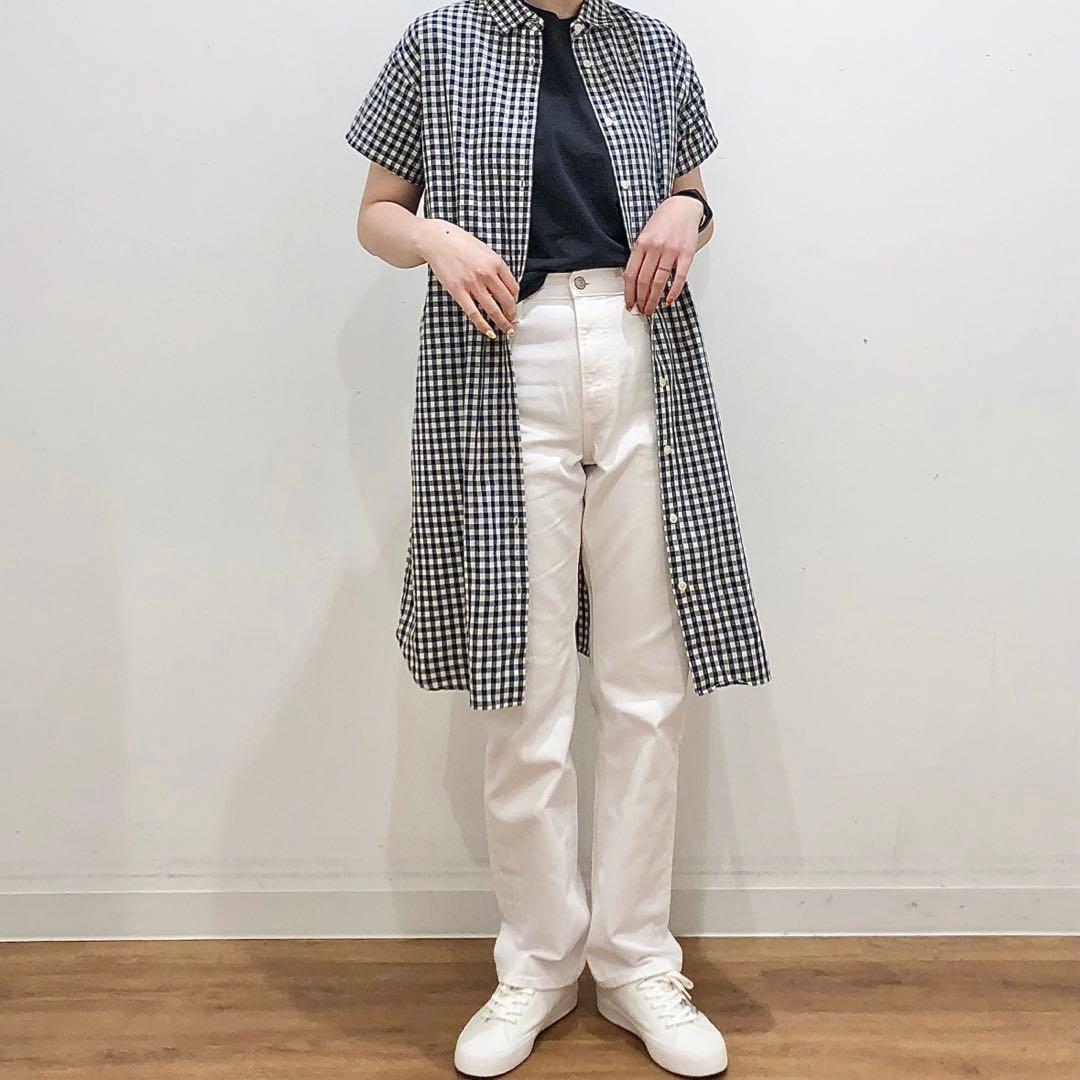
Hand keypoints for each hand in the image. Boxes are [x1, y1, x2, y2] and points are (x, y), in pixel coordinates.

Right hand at [414, 219, 518, 337]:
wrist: (436, 240)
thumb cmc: (458, 242)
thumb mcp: (484, 250)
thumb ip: (494, 267)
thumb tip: (502, 285)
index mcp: (495, 262)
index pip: (513, 286)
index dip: (516, 300)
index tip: (514, 305)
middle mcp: (486, 273)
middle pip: (507, 301)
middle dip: (512, 315)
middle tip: (513, 322)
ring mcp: (472, 283)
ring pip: (493, 310)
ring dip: (502, 323)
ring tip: (506, 330)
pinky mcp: (458, 291)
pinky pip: (474, 313)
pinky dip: (483, 325)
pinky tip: (488, 331)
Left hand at [623, 195, 702, 317]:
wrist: (683, 207)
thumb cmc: (664, 221)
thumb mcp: (645, 234)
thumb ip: (640, 255)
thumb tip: (635, 280)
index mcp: (642, 243)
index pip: (631, 274)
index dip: (629, 292)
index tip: (629, 303)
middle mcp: (655, 248)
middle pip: (644, 281)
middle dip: (641, 300)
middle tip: (641, 310)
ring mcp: (671, 251)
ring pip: (659, 282)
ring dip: (653, 299)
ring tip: (651, 309)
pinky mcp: (686, 254)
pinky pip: (679, 277)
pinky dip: (673, 291)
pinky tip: (669, 300)